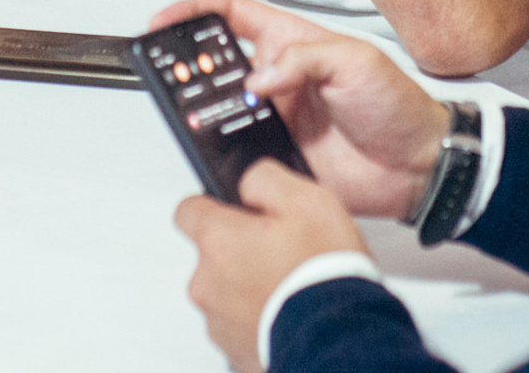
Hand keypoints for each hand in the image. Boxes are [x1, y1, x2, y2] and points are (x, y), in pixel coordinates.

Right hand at [152, 0, 450, 220]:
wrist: (419, 166)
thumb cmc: (398, 105)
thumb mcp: (356, 61)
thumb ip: (303, 59)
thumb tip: (258, 76)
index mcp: (295, 43)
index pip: (235, 17)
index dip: (197, 12)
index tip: (167, 21)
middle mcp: (280, 80)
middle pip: (220, 64)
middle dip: (191, 65)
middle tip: (173, 72)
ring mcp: (276, 119)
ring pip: (223, 108)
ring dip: (204, 108)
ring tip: (190, 109)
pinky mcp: (278, 156)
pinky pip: (238, 149)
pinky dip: (222, 147)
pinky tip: (216, 144)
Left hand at [175, 160, 368, 372]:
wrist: (340, 339)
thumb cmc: (323, 275)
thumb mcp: (307, 200)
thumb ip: (264, 178)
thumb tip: (248, 180)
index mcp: (218, 241)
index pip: (188, 210)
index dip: (213, 205)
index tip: (235, 211)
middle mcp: (208, 283)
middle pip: (212, 253)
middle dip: (240, 248)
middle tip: (280, 250)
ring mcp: (219, 321)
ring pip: (226, 290)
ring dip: (249, 284)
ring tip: (289, 283)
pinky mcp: (234, 350)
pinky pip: (239, 322)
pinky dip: (258, 315)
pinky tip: (288, 309)